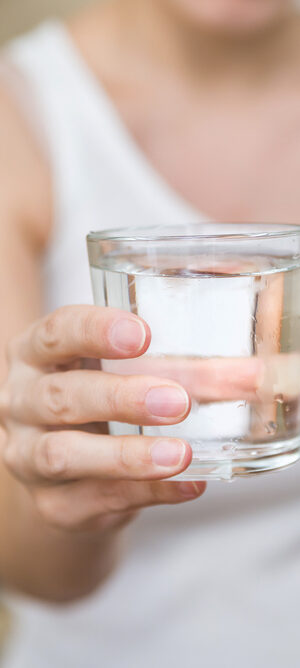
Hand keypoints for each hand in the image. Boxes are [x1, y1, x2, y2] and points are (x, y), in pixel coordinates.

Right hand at [0, 306, 205, 533]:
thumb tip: (246, 376)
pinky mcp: (52, 503)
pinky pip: (94, 500)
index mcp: (36, 356)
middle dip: (120, 398)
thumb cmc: (98, 404)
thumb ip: (172, 368)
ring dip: (127, 454)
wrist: (70, 469)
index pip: (55, 333)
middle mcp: (21, 402)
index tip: (142, 334)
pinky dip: (145, 493)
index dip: (95, 331)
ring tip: (179, 453)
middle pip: (61, 397)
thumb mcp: (117, 372)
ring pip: (64, 455)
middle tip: (176, 401)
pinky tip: (186, 484)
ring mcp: (28, 456)